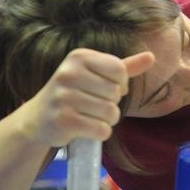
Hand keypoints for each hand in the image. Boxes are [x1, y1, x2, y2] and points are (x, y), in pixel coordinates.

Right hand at [15, 48, 154, 146]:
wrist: (38, 118)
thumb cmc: (75, 92)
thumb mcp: (97, 74)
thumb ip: (125, 67)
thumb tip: (152, 57)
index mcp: (79, 57)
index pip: (120, 70)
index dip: (120, 84)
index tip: (105, 88)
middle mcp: (68, 73)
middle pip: (116, 93)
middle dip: (112, 103)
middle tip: (92, 104)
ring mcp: (63, 97)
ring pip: (111, 112)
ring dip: (107, 119)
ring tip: (90, 116)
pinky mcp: (63, 121)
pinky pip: (102, 129)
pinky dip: (100, 132)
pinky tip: (86, 128)